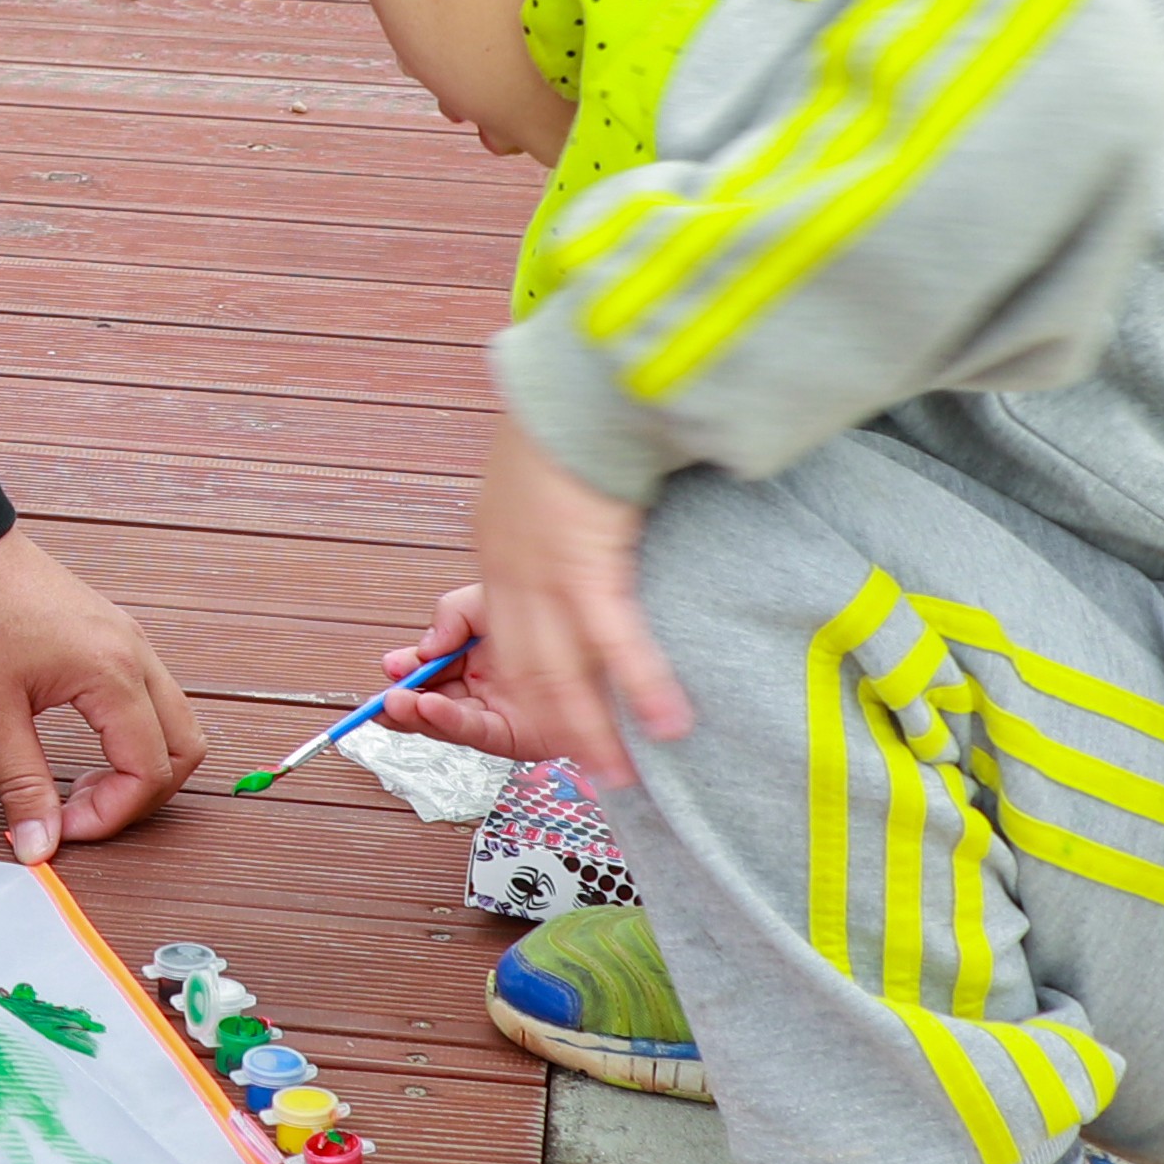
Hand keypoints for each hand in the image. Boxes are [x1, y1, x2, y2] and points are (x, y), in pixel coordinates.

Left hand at [0, 529, 204, 860]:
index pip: (149, 771)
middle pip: (183, 751)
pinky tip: (82, 748)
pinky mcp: (115, 636)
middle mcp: (136, 655)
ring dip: (139, 767)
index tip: (60, 828)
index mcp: (112, 673)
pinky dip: (132, 736)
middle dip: (139, 797)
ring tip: (77, 784)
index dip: (111, 816)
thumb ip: (22, 784)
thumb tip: (39, 847)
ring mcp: (131, 642)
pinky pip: (150, 699)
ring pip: (174, 725)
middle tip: (78, 813)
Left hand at [389, 423, 684, 787]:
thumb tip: (571, 534)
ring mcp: (546, 575)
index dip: (519, 691)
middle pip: (527, 673)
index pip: (503, 642)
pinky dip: (641, 687)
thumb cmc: (570, 424)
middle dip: (554, 728)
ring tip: (617, 775)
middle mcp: (511, 575)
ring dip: (593, 730)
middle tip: (584, 771)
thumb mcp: (534, 481)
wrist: (575, 389)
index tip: (544, 726)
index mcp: (497, 555)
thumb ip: (542, 519)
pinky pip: (616, 643)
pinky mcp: (589, 566)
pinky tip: (667, 724)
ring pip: (565, 674)